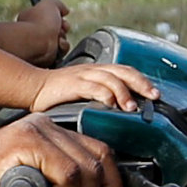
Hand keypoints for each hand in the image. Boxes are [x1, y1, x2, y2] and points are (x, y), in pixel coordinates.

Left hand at [11, 0, 73, 60]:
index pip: (48, 18)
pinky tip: (58, 46)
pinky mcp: (46, 58)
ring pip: (61, 41)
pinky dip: (62, 48)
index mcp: (30, 19)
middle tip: (61, 28)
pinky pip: (60, 52)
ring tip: (58, 38)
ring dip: (63, 38)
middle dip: (63, 28)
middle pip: (56, 30)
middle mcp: (33, 34)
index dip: (58, 17)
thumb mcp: (50, 4)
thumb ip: (58, 5)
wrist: (37, 43)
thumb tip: (65, 11)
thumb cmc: (40, 22)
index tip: (62, 17)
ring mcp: (39, 47)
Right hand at [26, 62, 159, 114]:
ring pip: (111, 78)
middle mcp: (93, 70)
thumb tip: (121, 115)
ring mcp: (83, 75)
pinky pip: (92, 86)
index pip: (126, 71)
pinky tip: (111, 104)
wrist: (32, 87)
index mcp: (98, 72)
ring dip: (125, 92)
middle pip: (124, 71)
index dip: (143, 81)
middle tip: (154, 97)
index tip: (155, 94)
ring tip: (133, 107)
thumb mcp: (85, 95)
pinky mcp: (72, 83)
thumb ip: (101, 101)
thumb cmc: (58, 94)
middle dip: (142, 83)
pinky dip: (104, 94)